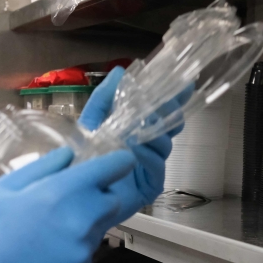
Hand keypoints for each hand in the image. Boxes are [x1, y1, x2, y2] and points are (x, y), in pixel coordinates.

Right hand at [0, 147, 134, 262]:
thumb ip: (39, 169)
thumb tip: (67, 155)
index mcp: (61, 193)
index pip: (110, 169)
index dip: (117, 163)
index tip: (118, 162)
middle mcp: (82, 221)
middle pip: (111, 203)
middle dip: (98, 199)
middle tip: (66, 206)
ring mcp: (85, 254)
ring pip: (95, 233)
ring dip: (80, 231)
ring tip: (42, 242)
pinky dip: (69, 261)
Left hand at [79, 66, 188, 220]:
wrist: (76, 191)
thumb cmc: (83, 158)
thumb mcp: (91, 121)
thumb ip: (105, 96)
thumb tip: (121, 71)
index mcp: (138, 130)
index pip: (163, 111)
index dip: (175, 98)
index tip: (186, 84)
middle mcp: (149, 146)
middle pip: (171, 126)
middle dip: (168, 112)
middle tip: (161, 104)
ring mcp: (152, 166)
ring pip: (165, 144)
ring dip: (152, 132)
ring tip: (137, 127)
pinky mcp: (151, 186)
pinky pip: (157, 166)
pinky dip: (147, 154)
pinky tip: (135, 148)